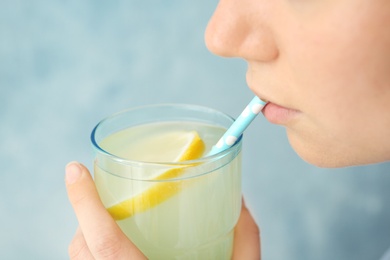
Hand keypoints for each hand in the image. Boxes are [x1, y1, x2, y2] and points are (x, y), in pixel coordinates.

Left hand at [65, 161, 260, 258]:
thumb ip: (245, 241)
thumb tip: (241, 202)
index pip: (103, 239)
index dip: (83, 201)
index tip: (74, 167)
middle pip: (82, 247)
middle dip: (85, 215)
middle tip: (102, 192)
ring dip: (86, 235)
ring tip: (109, 219)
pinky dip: (92, 254)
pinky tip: (114, 251)